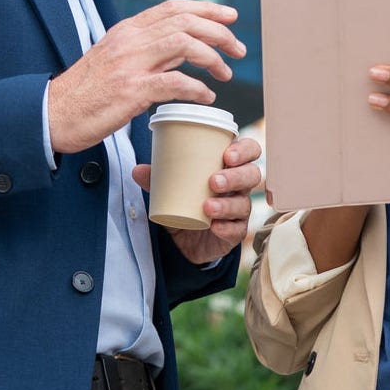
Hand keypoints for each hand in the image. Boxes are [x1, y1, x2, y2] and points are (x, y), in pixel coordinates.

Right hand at [48, 0, 245, 153]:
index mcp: (126, 31)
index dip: (206, 8)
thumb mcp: (115, 58)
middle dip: (219, 32)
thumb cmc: (85, 92)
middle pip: (185, 22)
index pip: (173, 7)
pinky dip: (196, 88)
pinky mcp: (130, 91)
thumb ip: (147, 50)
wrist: (52, 114)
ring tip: (225, 73)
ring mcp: (130, 64)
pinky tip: (206, 96)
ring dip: (212, 57)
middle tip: (238, 49)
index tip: (230, 16)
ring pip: (184, 44)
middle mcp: (130, 41)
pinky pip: (174, 83)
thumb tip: (182, 49)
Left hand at [133, 136, 261, 263]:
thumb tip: (137, 170)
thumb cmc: (187, 202)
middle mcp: (239, 186)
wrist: (188, 239)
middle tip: (213, 181)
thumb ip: (157, 179)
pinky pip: (237, 229)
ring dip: (227, 204)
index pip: (250, 151)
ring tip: (207, 206)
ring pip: (244, 203)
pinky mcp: (236, 232)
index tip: (227, 154)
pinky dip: (226, 227)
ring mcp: (240, 209)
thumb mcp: (172, 188)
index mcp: (229, 166)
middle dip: (235, 176)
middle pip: (252, 175)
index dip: (244, 150)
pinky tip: (214, 226)